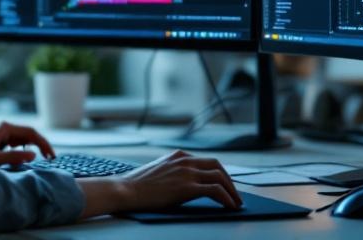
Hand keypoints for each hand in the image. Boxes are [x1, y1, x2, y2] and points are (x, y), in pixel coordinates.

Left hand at [0, 121, 55, 166]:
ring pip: (23, 138)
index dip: (44, 143)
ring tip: (42, 159)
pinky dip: (23, 149)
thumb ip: (12, 157)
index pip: (31, 132)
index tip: (51, 156)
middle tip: (50, 159)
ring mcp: (0, 133)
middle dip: (41, 145)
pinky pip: (15, 143)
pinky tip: (24, 157)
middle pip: (29, 134)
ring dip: (32, 147)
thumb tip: (34, 155)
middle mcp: (3, 127)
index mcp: (4, 127)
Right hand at [76, 150, 241, 217]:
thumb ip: (174, 171)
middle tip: (235, 194)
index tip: (225, 184)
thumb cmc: (138, 185)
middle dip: (230, 181)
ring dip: (232, 191)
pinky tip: (230, 206)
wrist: (126, 189)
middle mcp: (185, 160)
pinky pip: (215, 191)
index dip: (219, 173)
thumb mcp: (159, 170)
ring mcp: (187, 172)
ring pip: (220, 177)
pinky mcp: (187, 187)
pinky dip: (227, 198)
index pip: (207, 161)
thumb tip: (185, 182)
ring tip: (236, 203)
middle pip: (218, 166)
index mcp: (178, 155)